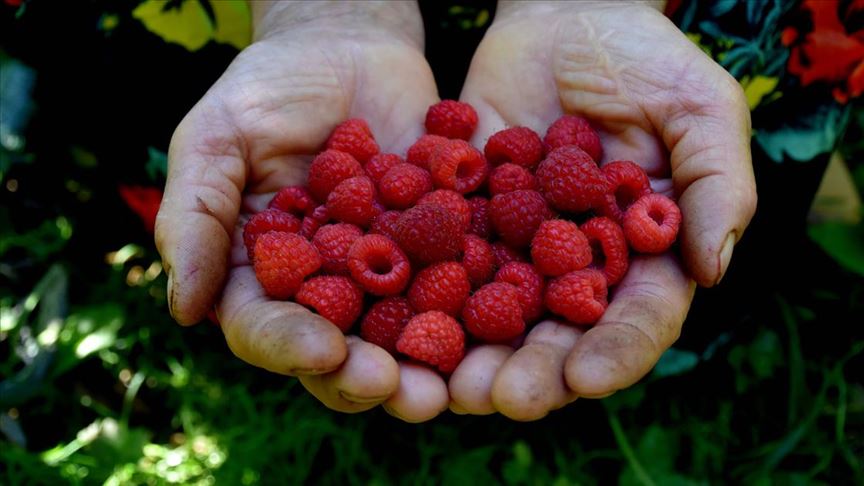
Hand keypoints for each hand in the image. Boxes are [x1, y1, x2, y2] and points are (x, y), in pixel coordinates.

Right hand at [155, 1, 449, 420]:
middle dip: (369, 377)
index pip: (266, 327)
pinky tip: (507, 321)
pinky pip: (464, 286)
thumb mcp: (217, 138)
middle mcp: (326, 289)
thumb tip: (184, 310)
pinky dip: (483, 309)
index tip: (322, 351)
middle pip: (341, 352)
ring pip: (405, 337)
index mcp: (262, 276)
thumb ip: (196, 216)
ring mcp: (387, 275)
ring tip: (454, 386)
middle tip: (400, 391)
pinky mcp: (440, 251)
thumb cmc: (268, 89)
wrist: (346, 47)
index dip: (290, 345)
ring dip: (430, 367)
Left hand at [449, 1, 756, 418]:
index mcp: (641, 255)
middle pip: (558, 334)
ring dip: (468, 354)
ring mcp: (515, 248)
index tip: (588, 379)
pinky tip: (394, 322)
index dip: (616, 351)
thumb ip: (716, 183)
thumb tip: (714, 267)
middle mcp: (575, 266)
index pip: (637, 318)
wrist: (562, 14)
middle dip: (533, 371)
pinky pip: (437, 263)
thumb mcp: (696, 108)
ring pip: (492, 316)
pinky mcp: (463, 221)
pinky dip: (417, 295)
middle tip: (500, 398)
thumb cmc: (644, 57)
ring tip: (444, 385)